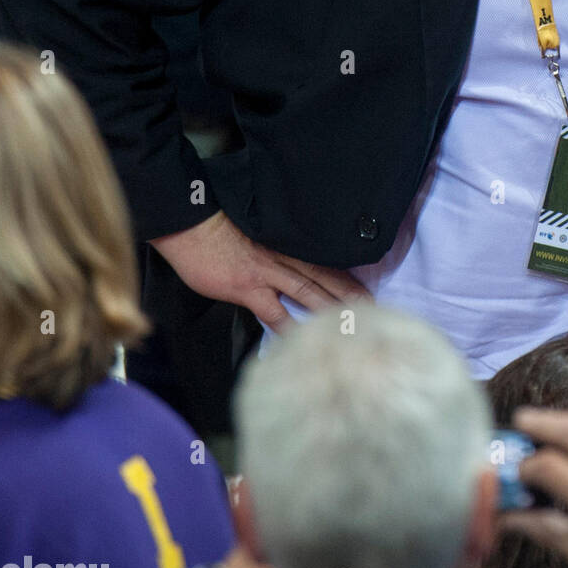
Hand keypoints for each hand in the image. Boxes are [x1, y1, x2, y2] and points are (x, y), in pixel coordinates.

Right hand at [149, 210, 370, 330]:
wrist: (192, 225)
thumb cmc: (219, 229)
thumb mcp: (255, 233)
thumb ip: (274, 251)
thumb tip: (286, 270)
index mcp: (286, 245)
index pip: (324, 262)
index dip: (347, 278)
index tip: (368, 291)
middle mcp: (283, 258)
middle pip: (325, 277)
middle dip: (351, 296)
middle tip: (375, 312)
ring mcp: (266, 273)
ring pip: (309, 293)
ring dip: (331, 310)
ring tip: (352, 326)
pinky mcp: (248, 288)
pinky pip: (274, 313)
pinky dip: (289, 328)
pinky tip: (303, 342)